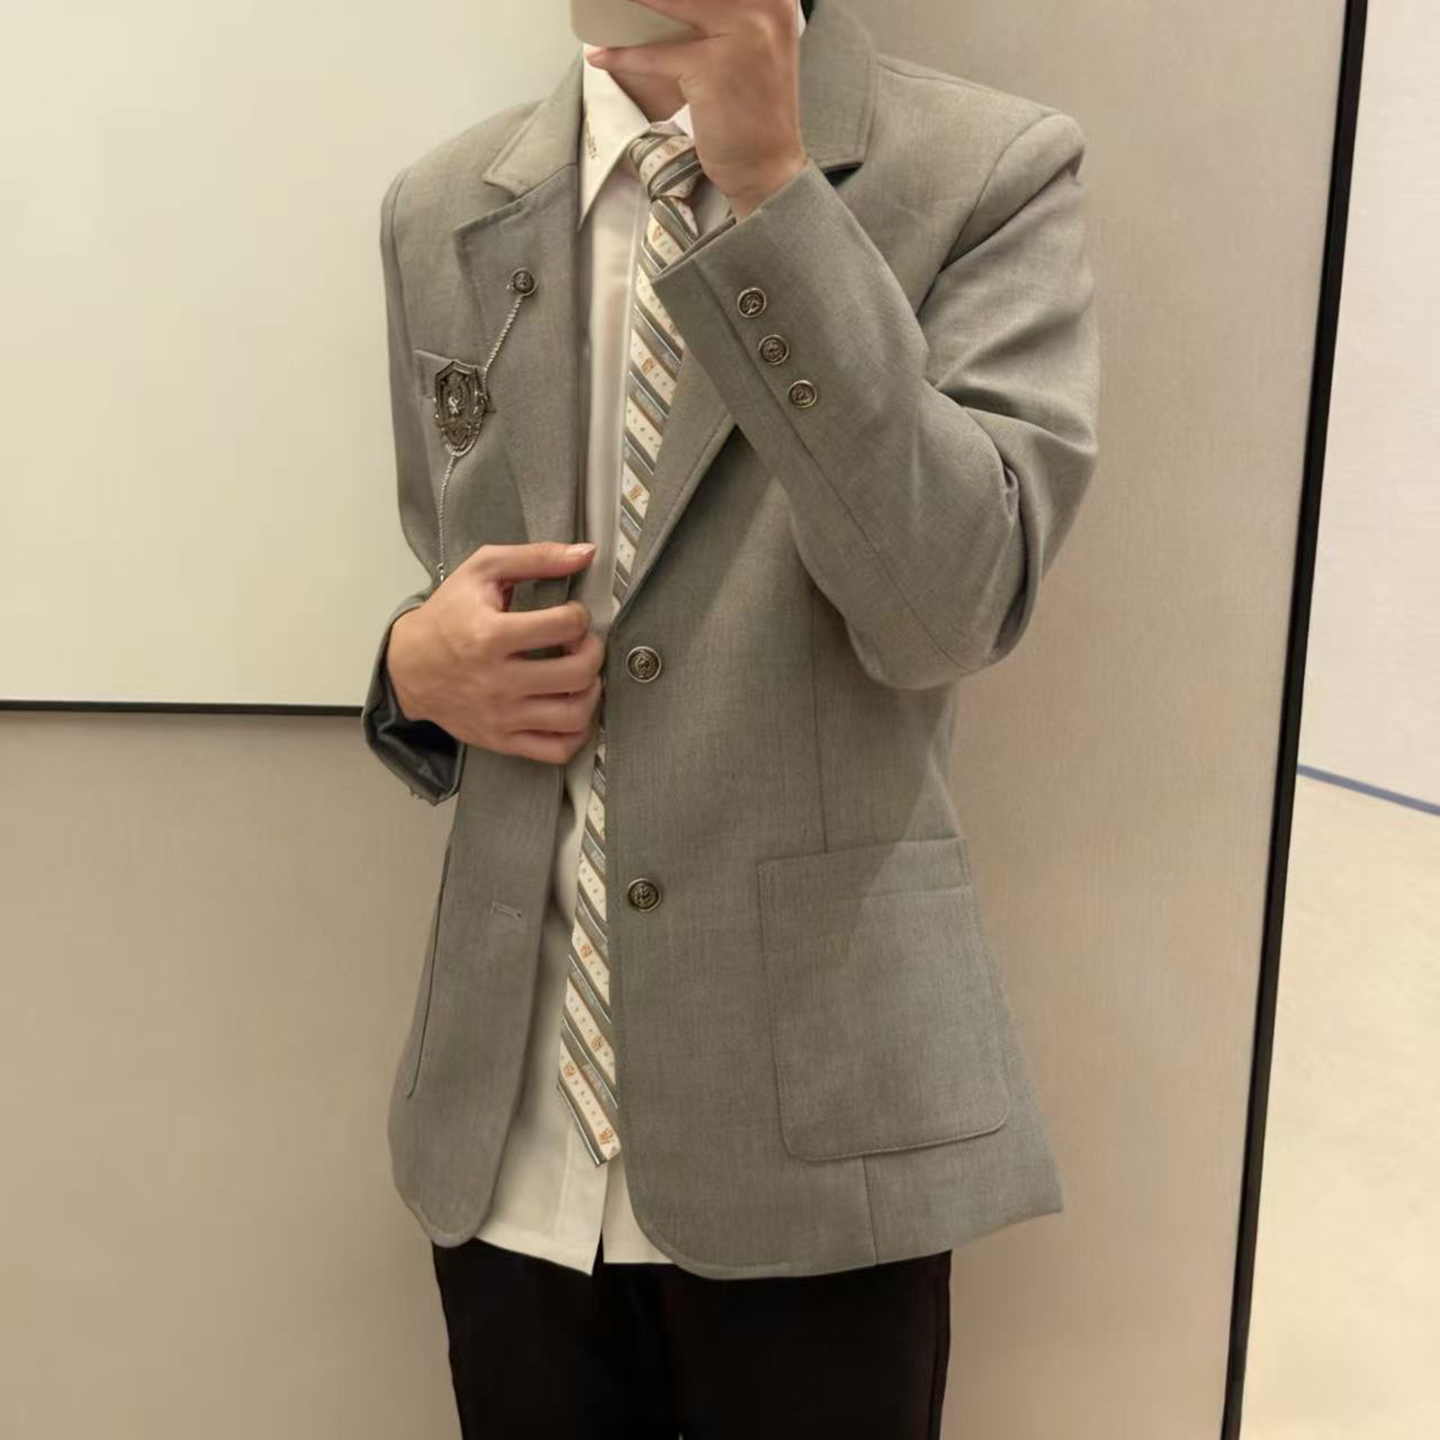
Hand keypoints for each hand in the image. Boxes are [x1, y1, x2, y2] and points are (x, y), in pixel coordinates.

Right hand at [387, 541, 606, 765]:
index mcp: (490, 635)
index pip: (564, 625)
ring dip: (592, 691)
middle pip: (577, 673)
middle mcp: (496, 680)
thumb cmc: (447, 615)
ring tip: (583, 675)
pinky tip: (573, 706)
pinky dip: (578, 732)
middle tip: (583, 643)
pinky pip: (556, 750)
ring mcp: (501, 716)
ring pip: (573, 715)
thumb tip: (586, 553)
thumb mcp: (482, 571)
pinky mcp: (502, 741)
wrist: (407, 667)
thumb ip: (535, 557)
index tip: (571, 614)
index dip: (580, 615)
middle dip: (593, 651)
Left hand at [584, 0, 807, 218]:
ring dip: (633, 5)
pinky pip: (658, 54)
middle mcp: (764, 7)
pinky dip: (624, 56)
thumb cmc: (753, 110)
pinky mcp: (713, 68)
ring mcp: (741, 35)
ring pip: (672, 5)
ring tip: (605, 4)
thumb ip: (723, 16)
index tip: (656, 4)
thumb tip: (664, 8)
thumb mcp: (749, 47)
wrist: (767, 165)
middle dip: (650, 0)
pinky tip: (601, 55)